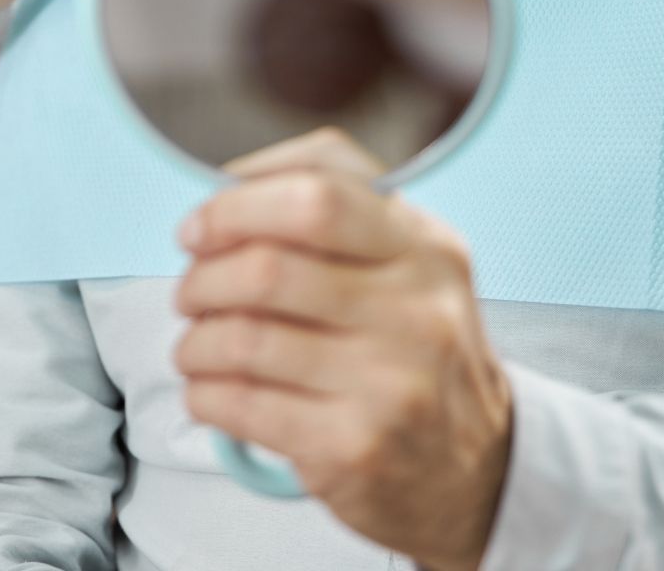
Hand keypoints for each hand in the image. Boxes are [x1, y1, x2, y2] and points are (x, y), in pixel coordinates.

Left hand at [173, 129, 512, 570]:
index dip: (236, 204)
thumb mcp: (408, 265)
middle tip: (190, 292)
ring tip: (195, 347)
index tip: (199, 226)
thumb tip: (224, 192)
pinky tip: (209, 391)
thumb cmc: (414, 352)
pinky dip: (204, 394)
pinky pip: (242, 405)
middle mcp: (418, 311)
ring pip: (243, 339)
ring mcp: (391, 383)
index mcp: (426, 247)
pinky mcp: (355, 447)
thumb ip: (334, 213)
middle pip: (268, 268)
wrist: (473, 472)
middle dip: (203, 278)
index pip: (318, 192)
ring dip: (195, 342)